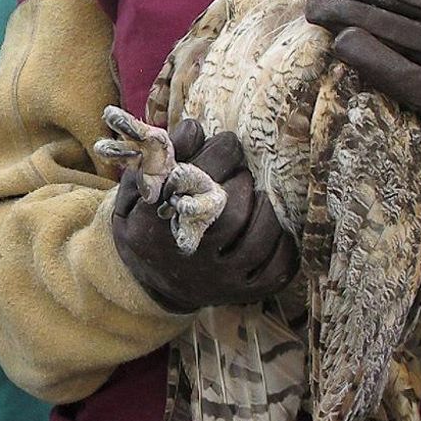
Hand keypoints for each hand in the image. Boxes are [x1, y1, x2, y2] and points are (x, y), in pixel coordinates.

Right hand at [111, 120, 298, 312]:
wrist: (143, 281)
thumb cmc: (145, 219)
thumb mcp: (137, 188)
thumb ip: (160, 156)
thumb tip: (196, 128)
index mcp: (157, 221)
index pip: (200, 177)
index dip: (222, 152)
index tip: (227, 146)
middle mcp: (189, 253)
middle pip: (232, 212)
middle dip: (244, 181)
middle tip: (241, 173)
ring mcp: (217, 278)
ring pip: (257, 241)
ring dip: (266, 210)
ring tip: (259, 195)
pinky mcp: (239, 293)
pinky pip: (275, 271)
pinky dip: (284, 245)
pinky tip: (274, 227)